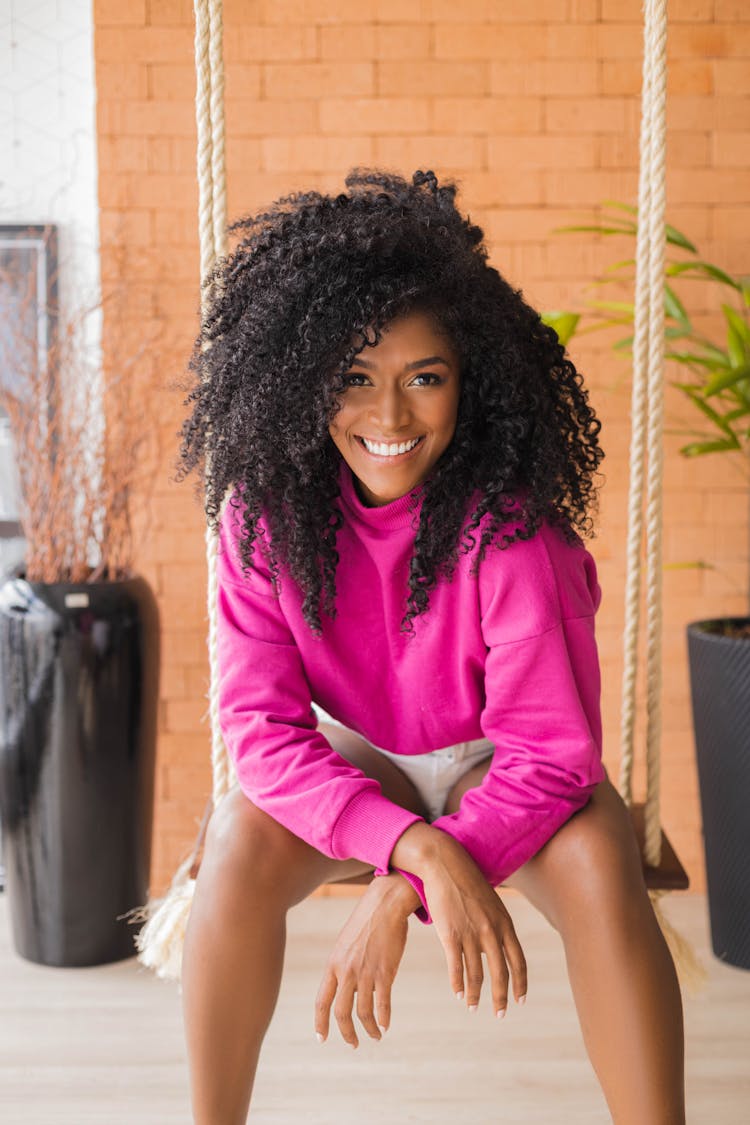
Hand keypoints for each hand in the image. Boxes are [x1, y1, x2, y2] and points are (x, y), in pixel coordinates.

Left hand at [314, 873, 418, 1047]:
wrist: (385, 904)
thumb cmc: (366, 921)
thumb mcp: (345, 943)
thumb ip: (342, 965)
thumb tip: (344, 985)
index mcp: (333, 964)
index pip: (321, 1001)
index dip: (320, 1022)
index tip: (321, 1038)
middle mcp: (346, 972)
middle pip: (341, 1013)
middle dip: (346, 1033)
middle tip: (353, 1044)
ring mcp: (365, 973)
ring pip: (363, 1013)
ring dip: (369, 1029)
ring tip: (375, 1035)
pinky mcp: (385, 972)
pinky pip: (382, 1004)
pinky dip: (383, 1019)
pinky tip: (385, 1025)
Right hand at [392, 824, 526, 1017]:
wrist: (445, 864)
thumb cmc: (468, 881)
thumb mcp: (492, 902)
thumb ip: (497, 925)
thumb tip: (498, 947)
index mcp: (505, 923)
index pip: (519, 961)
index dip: (520, 984)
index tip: (520, 1000)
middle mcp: (491, 931)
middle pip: (501, 973)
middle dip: (501, 997)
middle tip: (500, 1014)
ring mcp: (471, 933)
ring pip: (476, 974)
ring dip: (475, 995)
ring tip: (473, 1007)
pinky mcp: (450, 933)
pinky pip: (456, 966)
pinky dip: (458, 984)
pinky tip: (458, 994)